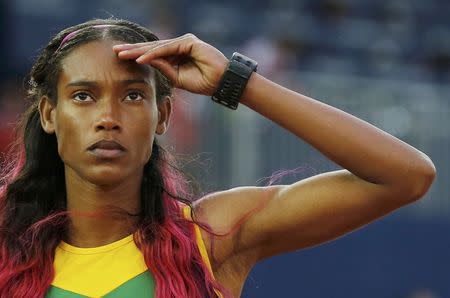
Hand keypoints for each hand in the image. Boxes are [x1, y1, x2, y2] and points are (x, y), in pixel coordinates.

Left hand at [113, 34, 227, 95]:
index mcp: (176, 54)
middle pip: (152, 47)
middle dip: (133, 49)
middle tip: (115, 50)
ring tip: (123, 54)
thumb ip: (164, 69)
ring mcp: (184, 42)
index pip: (153, 54)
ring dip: (139, 51)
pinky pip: (167, 49)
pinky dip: (154, 54)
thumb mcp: (178, 78)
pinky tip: (141, 58)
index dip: (137, 55)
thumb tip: (146, 62)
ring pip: (158, 47)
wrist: (222, 82)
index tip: (121, 58)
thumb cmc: (204, 82)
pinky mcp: (189, 42)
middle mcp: (179, 45)